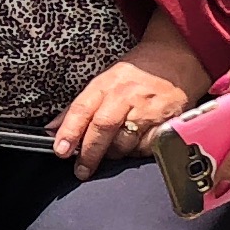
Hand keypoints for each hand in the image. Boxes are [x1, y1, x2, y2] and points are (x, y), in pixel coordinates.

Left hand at [49, 54, 192, 179]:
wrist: (177, 59)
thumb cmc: (137, 73)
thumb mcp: (104, 81)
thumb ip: (79, 107)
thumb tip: (52, 129)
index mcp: (107, 84)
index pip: (82, 109)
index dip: (69, 131)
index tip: (60, 150)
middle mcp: (126, 96)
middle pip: (102, 128)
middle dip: (89, 153)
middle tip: (81, 170)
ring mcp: (148, 110)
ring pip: (124, 143)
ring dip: (113, 154)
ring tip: (110, 152)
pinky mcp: (167, 123)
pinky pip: (145, 148)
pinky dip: (136, 152)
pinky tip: (134, 144)